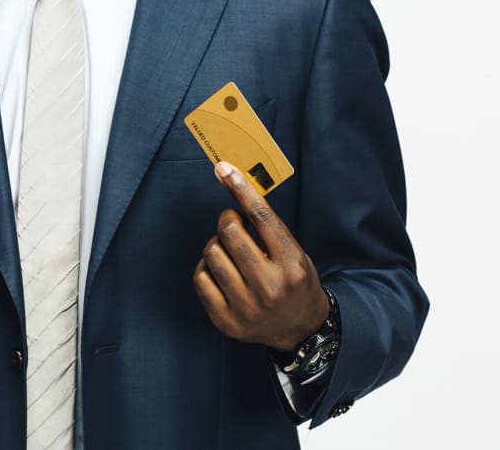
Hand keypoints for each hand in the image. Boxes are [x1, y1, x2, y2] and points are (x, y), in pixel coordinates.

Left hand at [193, 162, 328, 352]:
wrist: (299, 329)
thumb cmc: (293, 281)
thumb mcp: (294, 253)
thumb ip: (268, 228)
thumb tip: (235, 187)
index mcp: (292, 264)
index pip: (262, 217)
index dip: (240, 189)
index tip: (224, 169)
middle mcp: (270, 286)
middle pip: (230, 232)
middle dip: (227, 219)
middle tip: (232, 223)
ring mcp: (247, 306)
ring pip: (211, 253)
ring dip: (216, 244)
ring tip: (229, 251)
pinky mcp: (226, 321)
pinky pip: (200, 278)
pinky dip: (206, 268)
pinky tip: (219, 271)